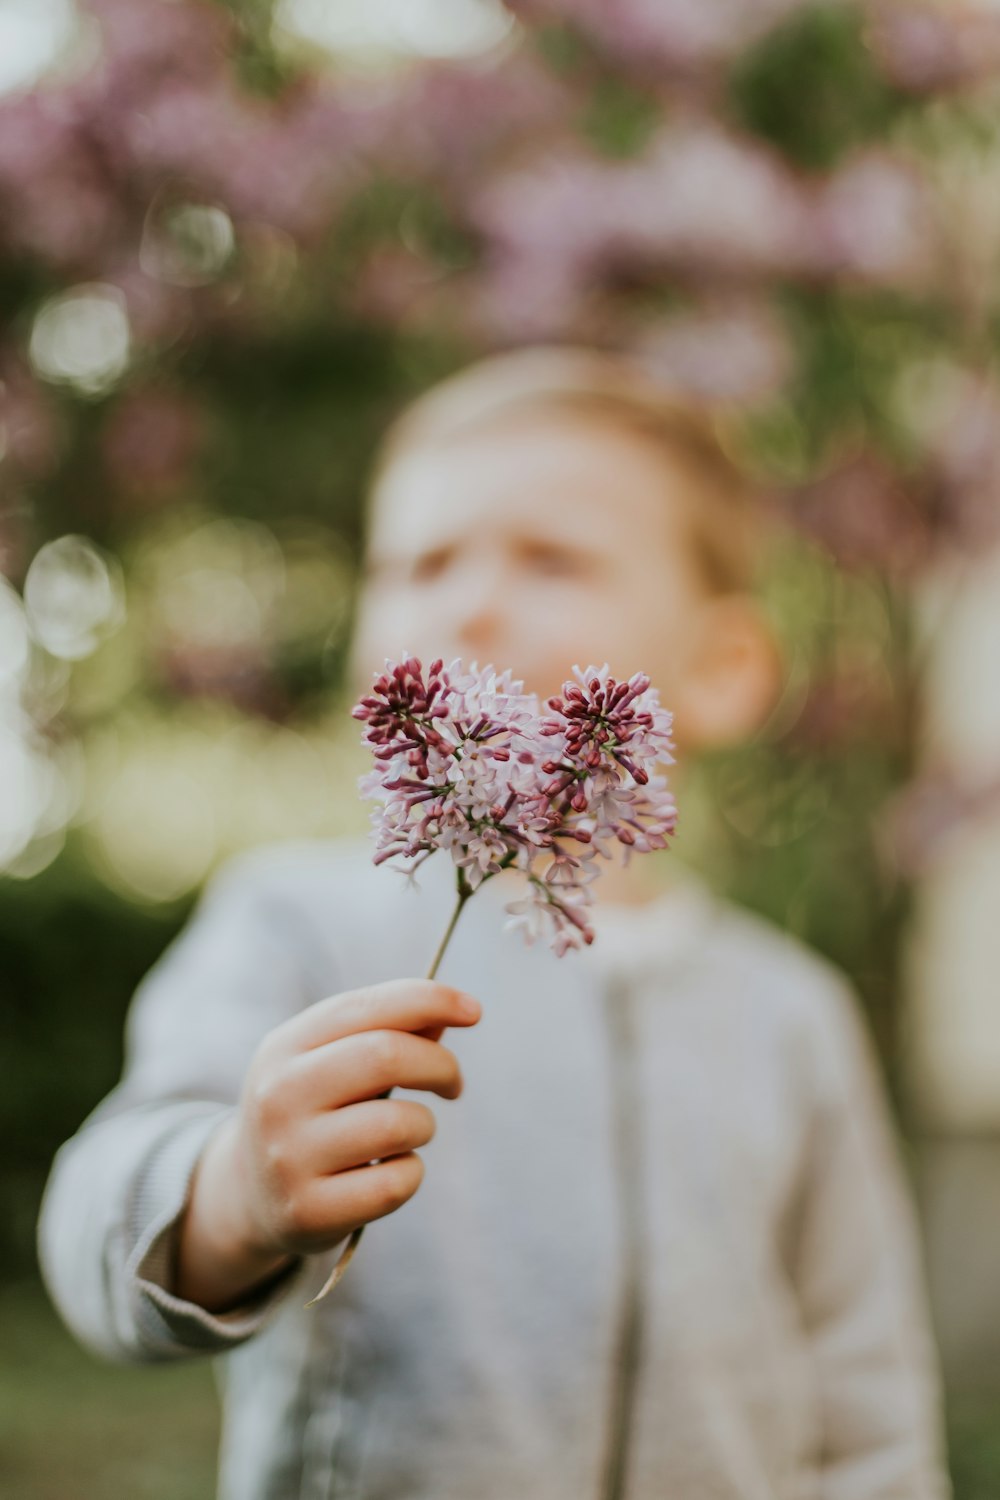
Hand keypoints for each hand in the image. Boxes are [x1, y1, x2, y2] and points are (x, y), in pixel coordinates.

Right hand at [174, 979, 480, 1310]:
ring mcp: (289, 1157)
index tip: (474, 1011)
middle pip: (387, 1055)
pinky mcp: (309, 1212)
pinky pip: (397, 1182)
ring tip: (410, 1132)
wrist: (251, 1195)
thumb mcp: (332, 1061)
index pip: (367, 1007)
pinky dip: (411, 1173)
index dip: (430, 1000)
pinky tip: (389, 1171)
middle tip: (453, 1084)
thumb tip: (453, 1012)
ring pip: (399, 1124)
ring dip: (424, 1125)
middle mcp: (279, 1096)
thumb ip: (388, 1031)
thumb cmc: (315, 1112)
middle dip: (440, 1065)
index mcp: (284, 1046)